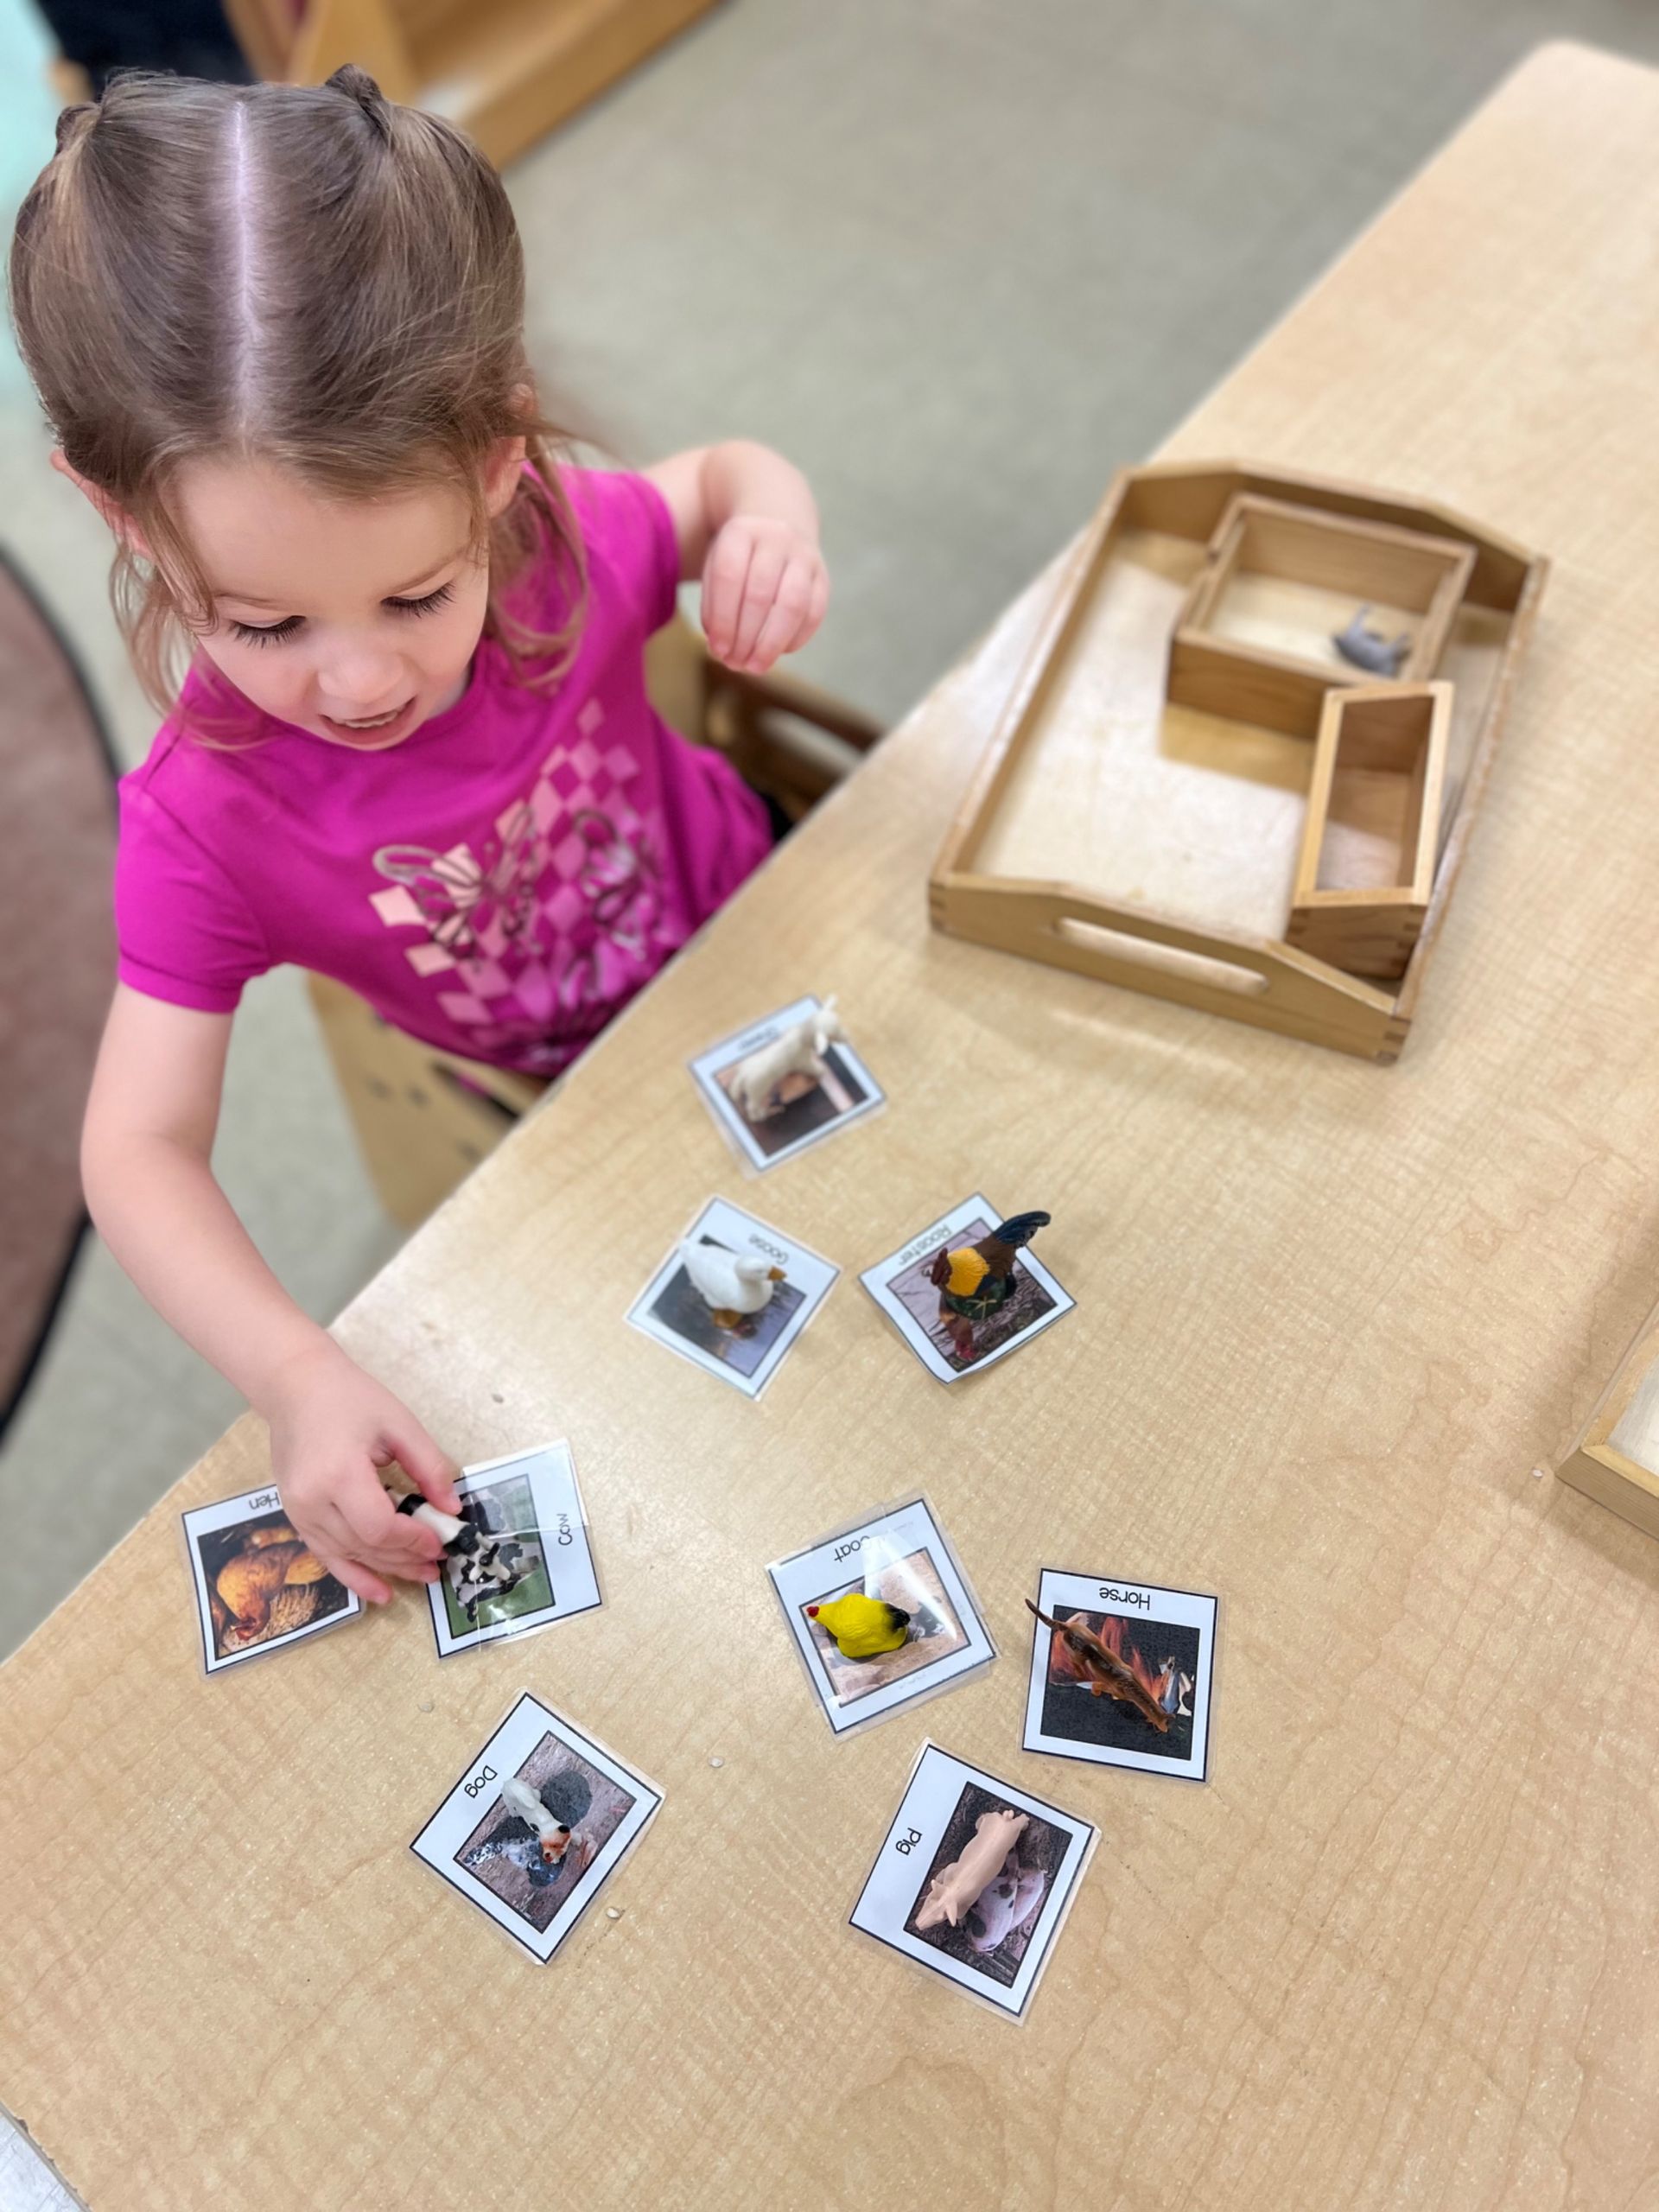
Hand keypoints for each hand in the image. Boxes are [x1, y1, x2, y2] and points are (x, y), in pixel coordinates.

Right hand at [262, 1341, 461, 1604]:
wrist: (295, 1387)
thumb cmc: (350, 1398)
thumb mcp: (399, 1424)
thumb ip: (429, 1467)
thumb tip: (452, 1509)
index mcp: (339, 1474)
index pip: (379, 1527)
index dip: (413, 1541)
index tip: (441, 1542)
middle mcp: (312, 1501)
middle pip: (365, 1546)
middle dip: (406, 1559)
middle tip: (439, 1563)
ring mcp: (298, 1512)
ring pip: (348, 1555)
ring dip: (387, 1569)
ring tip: (421, 1575)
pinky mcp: (295, 1516)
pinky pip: (325, 1556)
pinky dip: (353, 1576)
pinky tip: (379, 1593)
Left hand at [700, 514, 828, 674]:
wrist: (778, 519)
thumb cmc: (739, 556)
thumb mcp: (715, 566)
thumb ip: (713, 605)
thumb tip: (721, 647)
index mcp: (741, 532)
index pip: (729, 577)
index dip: (723, 619)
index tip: (717, 649)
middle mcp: (776, 539)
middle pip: (760, 595)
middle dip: (746, 637)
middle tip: (735, 664)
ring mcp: (805, 556)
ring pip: (793, 605)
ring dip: (772, 643)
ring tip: (756, 666)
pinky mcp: (823, 576)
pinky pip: (814, 613)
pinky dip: (796, 639)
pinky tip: (778, 652)